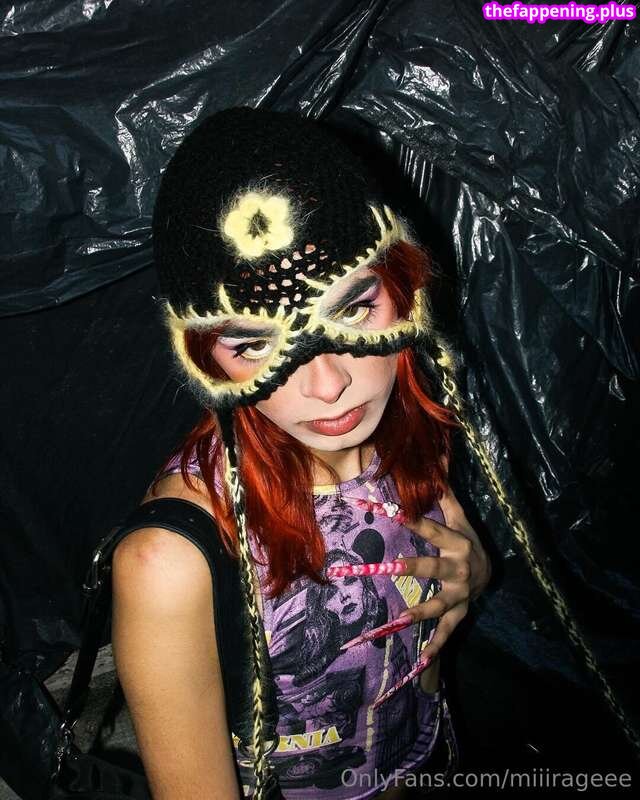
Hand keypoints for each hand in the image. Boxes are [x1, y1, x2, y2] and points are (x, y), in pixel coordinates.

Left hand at [400, 486, 490, 660]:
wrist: (490, 571)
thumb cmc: (467, 539)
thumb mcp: (458, 516)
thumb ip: (444, 491)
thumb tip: (440, 456)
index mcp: (457, 542)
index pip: (431, 530)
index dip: (414, 522)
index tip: (395, 513)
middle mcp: (459, 569)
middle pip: (433, 568)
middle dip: (413, 568)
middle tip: (391, 567)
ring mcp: (459, 594)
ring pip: (438, 604)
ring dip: (420, 612)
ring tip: (401, 619)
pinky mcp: (459, 612)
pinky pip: (447, 631)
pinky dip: (436, 646)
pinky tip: (420, 659)